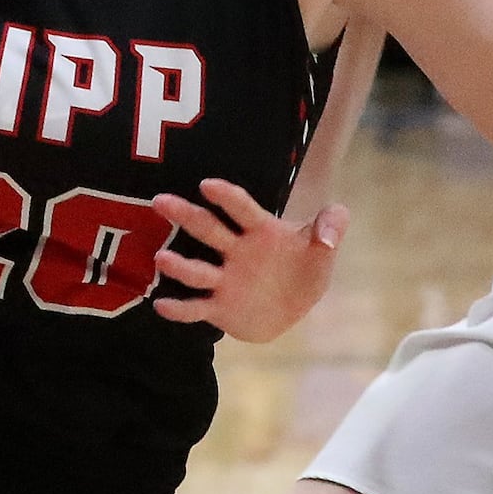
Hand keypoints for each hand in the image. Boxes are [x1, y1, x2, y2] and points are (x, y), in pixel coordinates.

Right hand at [150, 179, 349, 342]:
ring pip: (198, 270)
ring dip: (180, 265)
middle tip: (160, 201)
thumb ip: (332, 226)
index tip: (207, 185)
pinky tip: (160, 305)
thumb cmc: (306, 266)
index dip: (226, 196)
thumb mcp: (324, 247)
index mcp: (260, 230)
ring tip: (161, 259)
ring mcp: (225, 279)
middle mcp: (236, 250)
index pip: (241, 208)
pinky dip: (179, 308)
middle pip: (208, 229)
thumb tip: (328, 235)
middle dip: (184, 215)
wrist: (294, 305)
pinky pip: (196, 307)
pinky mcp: (219, 307)